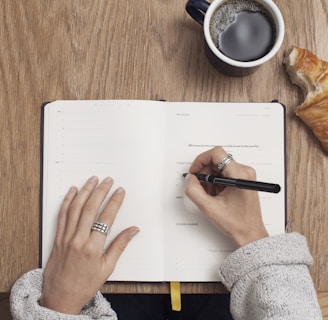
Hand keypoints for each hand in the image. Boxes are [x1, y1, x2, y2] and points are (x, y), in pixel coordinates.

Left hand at [39, 176, 138, 313]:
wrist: (60, 298)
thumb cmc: (85, 285)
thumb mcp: (107, 268)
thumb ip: (120, 245)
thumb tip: (133, 230)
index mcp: (93, 248)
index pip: (106, 217)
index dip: (114, 202)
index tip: (120, 191)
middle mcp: (78, 239)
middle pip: (90, 208)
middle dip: (101, 191)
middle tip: (108, 180)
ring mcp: (66, 237)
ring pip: (75, 208)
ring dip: (85, 191)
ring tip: (92, 180)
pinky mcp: (57, 238)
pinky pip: (62, 215)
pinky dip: (67, 201)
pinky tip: (73, 191)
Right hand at [184, 147, 267, 246]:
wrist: (250, 234)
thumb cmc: (237, 223)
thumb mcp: (209, 208)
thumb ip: (194, 190)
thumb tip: (190, 178)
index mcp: (239, 174)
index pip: (216, 153)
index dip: (201, 160)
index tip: (195, 171)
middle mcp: (244, 171)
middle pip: (217, 160)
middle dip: (205, 173)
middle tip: (200, 186)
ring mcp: (244, 175)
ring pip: (219, 167)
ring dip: (210, 179)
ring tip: (210, 195)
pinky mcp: (243, 179)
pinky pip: (224, 173)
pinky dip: (216, 182)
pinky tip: (216, 195)